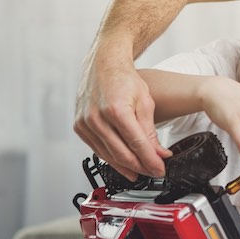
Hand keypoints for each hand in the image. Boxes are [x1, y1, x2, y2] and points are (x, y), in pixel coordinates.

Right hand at [74, 53, 170, 178]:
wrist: (104, 66)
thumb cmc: (125, 80)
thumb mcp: (145, 102)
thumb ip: (151, 131)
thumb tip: (160, 154)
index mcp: (116, 110)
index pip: (136, 144)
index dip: (150, 160)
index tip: (160, 169)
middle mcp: (96, 118)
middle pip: (121, 153)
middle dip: (140, 167)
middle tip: (154, 172)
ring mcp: (85, 123)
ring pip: (107, 155)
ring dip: (125, 167)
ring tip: (141, 172)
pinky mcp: (79, 127)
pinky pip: (97, 149)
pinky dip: (111, 158)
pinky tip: (123, 163)